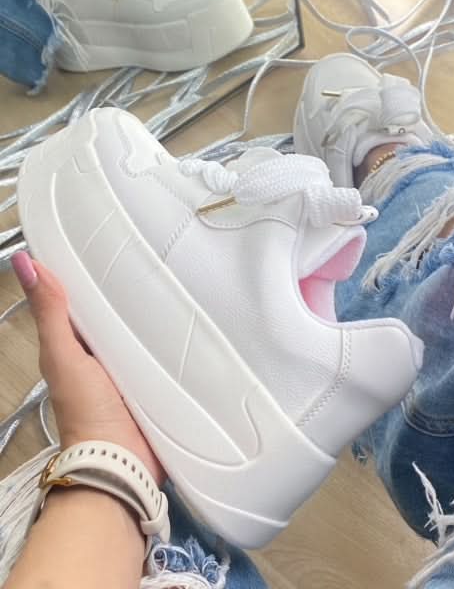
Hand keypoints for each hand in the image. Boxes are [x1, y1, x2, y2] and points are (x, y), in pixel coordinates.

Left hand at [11, 251, 165, 484]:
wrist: (122, 461)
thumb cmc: (87, 413)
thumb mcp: (64, 356)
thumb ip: (50, 313)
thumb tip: (24, 264)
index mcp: (75, 343)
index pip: (80, 298)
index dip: (86, 271)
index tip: (99, 238)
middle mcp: (101, 352)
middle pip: (114, 311)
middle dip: (127, 286)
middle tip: (146, 253)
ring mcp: (130, 365)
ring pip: (139, 328)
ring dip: (151, 309)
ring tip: (170, 277)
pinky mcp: (155, 377)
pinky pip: (160, 348)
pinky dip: (168, 335)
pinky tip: (184, 318)